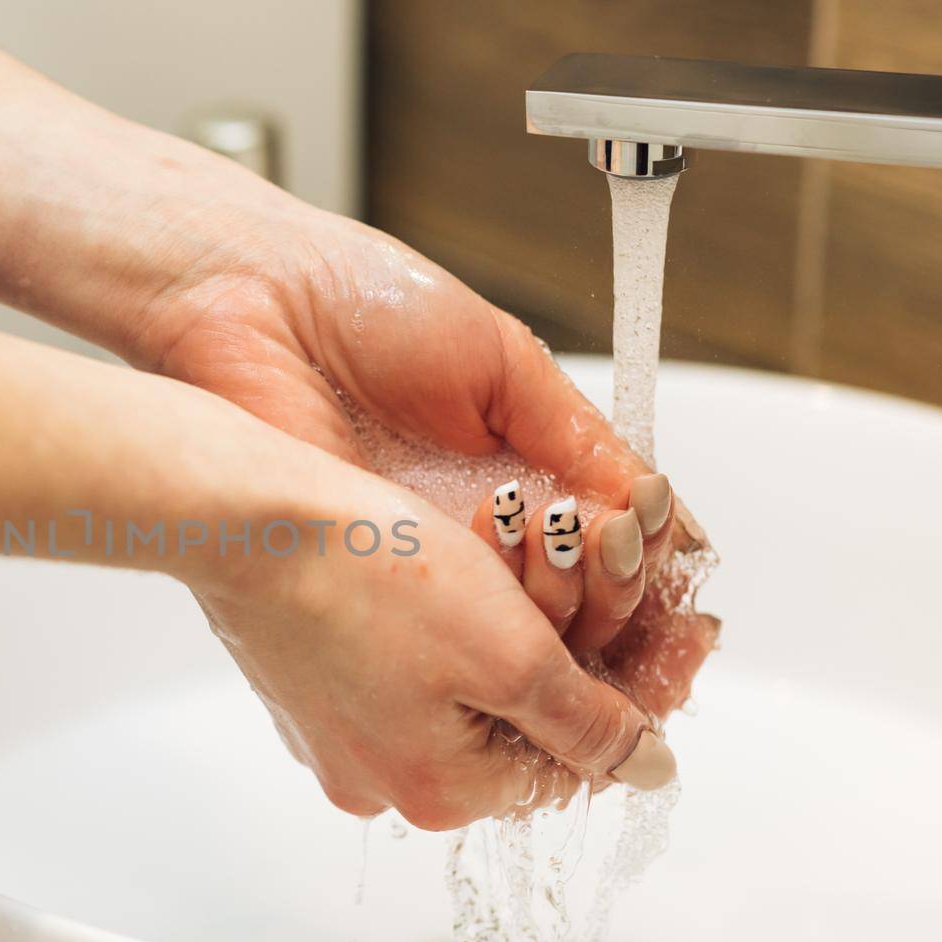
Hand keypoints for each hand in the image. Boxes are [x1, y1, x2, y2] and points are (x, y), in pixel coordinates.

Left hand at [129, 204, 714, 721]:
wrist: (258, 305)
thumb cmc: (366, 303)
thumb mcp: (500, 360)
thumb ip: (578, 436)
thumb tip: (653, 502)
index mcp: (518, 470)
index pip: (608, 547)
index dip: (652, 572)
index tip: (682, 580)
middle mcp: (478, 529)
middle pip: (580, 608)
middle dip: (632, 608)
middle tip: (651, 590)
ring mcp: (429, 562)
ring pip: (531, 637)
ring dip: (584, 620)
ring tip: (598, 572)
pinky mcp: (379, 582)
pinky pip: (461, 638)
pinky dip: (512, 637)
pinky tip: (542, 610)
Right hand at [190, 475, 672, 825]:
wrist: (248, 519)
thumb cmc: (369, 576)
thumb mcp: (514, 654)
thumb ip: (589, 724)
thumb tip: (649, 772)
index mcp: (439, 793)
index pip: (565, 765)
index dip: (617, 692)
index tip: (647, 629)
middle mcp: (377, 783)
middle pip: (505, 727)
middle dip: (546, 648)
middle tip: (566, 572)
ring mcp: (330, 738)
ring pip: (448, 690)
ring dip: (488, 628)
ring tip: (491, 554)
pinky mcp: (301, 689)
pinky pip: (391, 669)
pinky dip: (424, 623)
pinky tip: (423, 568)